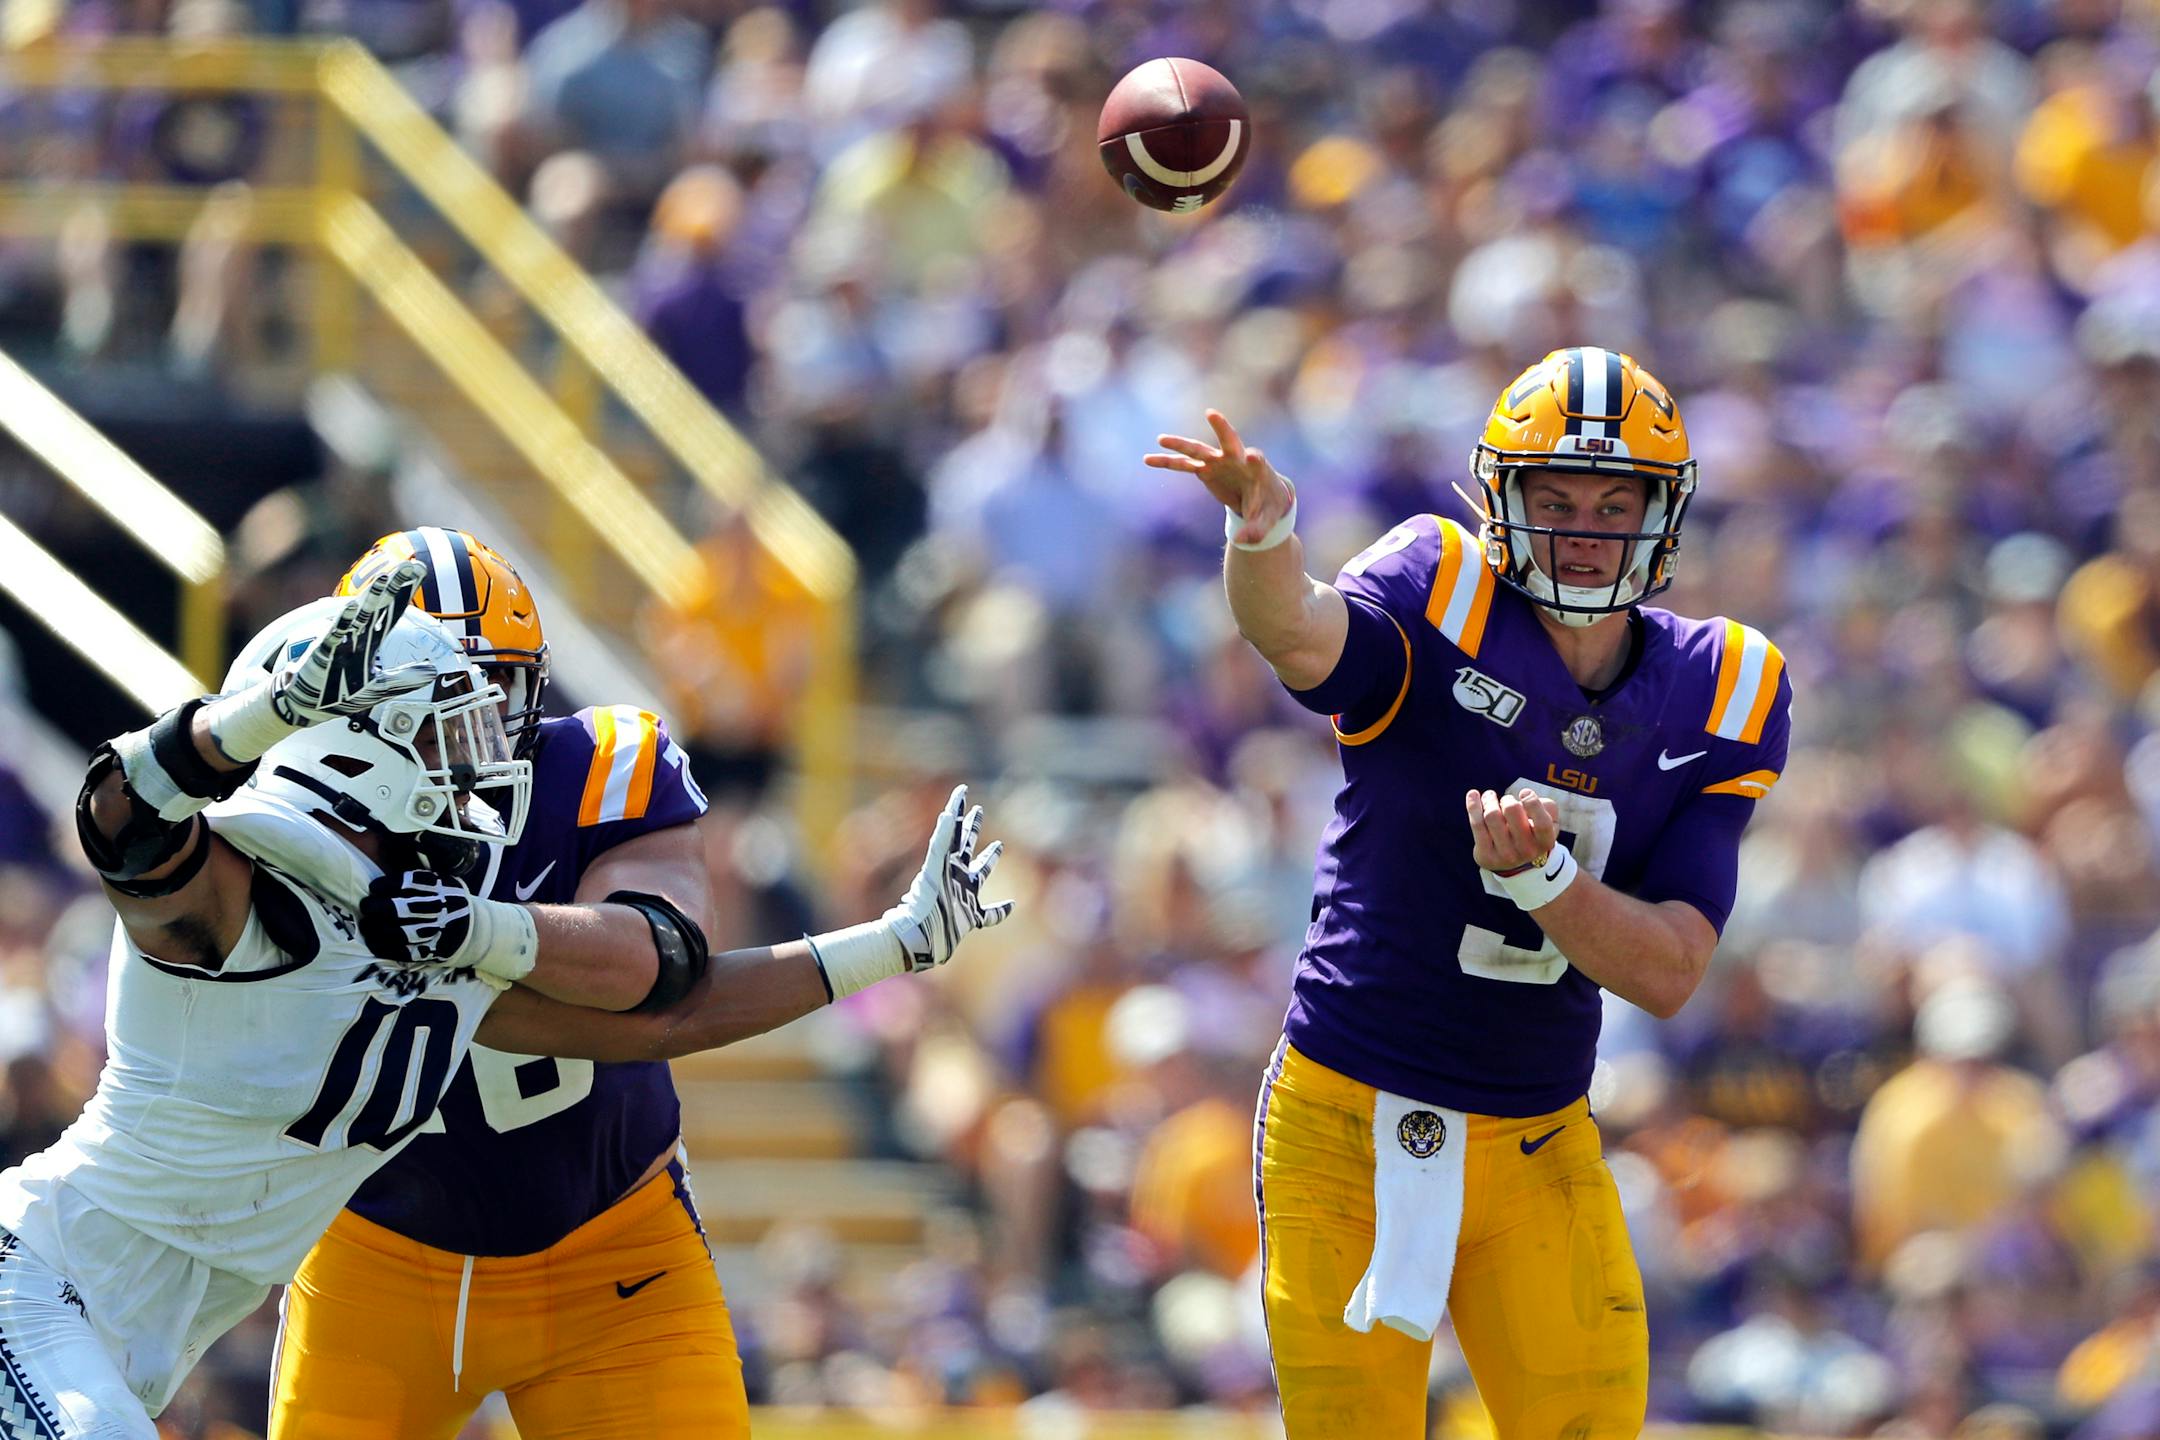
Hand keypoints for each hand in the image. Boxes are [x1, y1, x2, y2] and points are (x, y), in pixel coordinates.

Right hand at [270, 558, 434, 726]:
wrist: (306, 704)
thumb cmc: (342, 693)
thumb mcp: (380, 688)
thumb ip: (404, 679)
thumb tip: (433, 671)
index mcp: (370, 640)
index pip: (392, 610)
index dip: (405, 591)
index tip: (420, 569)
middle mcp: (357, 635)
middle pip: (379, 606)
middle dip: (394, 586)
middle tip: (411, 565)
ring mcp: (339, 640)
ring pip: (359, 616)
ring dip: (371, 599)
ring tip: (384, 579)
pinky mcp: (322, 653)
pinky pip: (334, 636)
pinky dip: (343, 623)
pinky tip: (351, 608)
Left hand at [359, 867, 538, 984]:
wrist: (478, 930)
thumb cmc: (454, 904)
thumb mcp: (444, 883)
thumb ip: (421, 880)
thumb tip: (389, 877)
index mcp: (438, 889)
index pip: (402, 884)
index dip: (382, 887)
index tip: (374, 889)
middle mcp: (434, 909)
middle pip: (395, 907)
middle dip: (374, 907)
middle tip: (366, 906)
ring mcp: (432, 931)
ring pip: (394, 930)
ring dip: (374, 927)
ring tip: (366, 924)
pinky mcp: (429, 950)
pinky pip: (400, 950)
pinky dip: (382, 946)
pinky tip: (373, 940)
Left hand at [887, 785, 1012, 970]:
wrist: (920, 938)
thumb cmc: (925, 906)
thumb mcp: (934, 869)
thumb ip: (941, 842)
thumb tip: (947, 813)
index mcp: (947, 864)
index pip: (954, 831)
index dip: (957, 809)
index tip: (962, 789)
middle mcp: (956, 877)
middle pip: (966, 846)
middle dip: (972, 828)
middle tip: (977, 811)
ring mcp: (964, 896)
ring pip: (980, 873)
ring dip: (989, 860)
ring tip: (997, 846)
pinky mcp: (970, 918)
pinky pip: (989, 914)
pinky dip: (1001, 911)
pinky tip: (1010, 905)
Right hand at [1145, 409, 1295, 545]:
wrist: (1262, 498)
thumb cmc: (1269, 507)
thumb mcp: (1267, 521)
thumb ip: (1257, 530)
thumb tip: (1241, 541)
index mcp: (1258, 470)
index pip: (1257, 461)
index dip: (1254, 459)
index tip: (1251, 457)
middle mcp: (1238, 459)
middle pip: (1230, 441)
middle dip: (1222, 429)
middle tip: (1212, 414)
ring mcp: (1219, 462)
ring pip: (1199, 450)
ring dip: (1181, 445)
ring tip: (1161, 439)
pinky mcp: (1206, 469)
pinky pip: (1185, 464)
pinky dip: (1168, 462)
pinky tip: (1149, 460)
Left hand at [1467, 787, 1560, 874]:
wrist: (1514, 863)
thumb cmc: (1532, 832)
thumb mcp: (1549, 821)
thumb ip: (1547, 806)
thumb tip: (1525, 794)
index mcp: (1545, 842)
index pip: (1542, 822)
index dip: (1532, 803)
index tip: (1524, 792)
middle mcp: (1526, 851)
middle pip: (1512, 810)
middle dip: (1507, 799)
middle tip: (1506, 801)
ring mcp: (1505, 855)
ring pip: (1492, 815)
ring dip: (1489, 799)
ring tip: (1490, 797)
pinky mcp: (1485, 855)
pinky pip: (1476, 824)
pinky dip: (1474, 805)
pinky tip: (1473, 794)